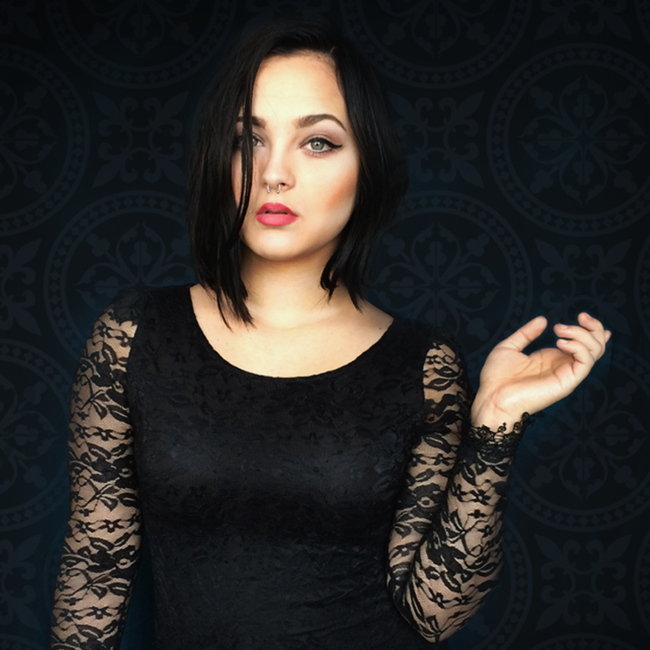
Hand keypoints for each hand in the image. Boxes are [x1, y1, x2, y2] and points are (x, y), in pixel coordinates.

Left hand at [471, 312, 610, 430]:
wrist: (491, 397)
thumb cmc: (496, 378)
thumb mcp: (509, 347)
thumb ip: (527, 333)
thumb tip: (543, 320)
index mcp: (551, 358)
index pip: (582, 345)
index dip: (591, 331)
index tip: (582, 316)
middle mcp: (562, 366)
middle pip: (595, 347)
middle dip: (594, 328)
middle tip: (580, 316)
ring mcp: (566, 374)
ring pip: (594, 353)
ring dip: (582, 335)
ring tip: (559, 330)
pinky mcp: (567, 382)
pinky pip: (585, 363)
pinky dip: (578, 347)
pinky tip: (559, 342)